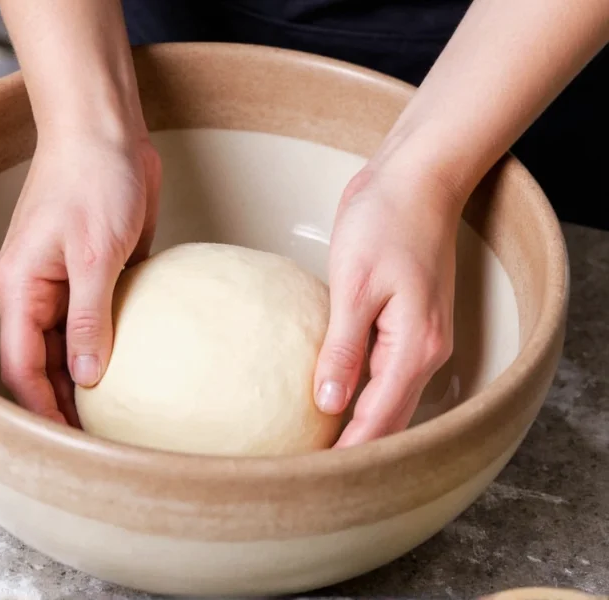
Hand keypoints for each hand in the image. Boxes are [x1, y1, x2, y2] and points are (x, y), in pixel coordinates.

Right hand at [0, 135, 160, 424]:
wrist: (108, 132)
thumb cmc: (92, 180)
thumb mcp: (93, 254)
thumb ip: (89, 318)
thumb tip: (88, 378)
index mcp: (21, 288)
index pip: (22, 365)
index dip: (42, 406)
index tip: (70, 441)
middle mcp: (38, 293)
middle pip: (45, 363)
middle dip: (65, 401)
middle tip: (100, 438)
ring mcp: (68, 285)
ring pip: (72, 346)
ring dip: (90, 378)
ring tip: (118, 415)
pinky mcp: (97, 275)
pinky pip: (99, 321)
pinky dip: (111, 345)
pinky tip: (135, 370)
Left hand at [313, 164, 460, 446]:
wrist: (414, 179)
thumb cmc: (387, 221)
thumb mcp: (356, 285)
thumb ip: (344, 348)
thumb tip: (330, 403)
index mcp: (415, 346)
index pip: (380, 418)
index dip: (350, 452)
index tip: (317, 477)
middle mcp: (424, 350)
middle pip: (388, 416)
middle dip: (354, 446)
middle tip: (310, 471)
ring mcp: (416, 337)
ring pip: (386, 396)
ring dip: (356, 422)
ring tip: (317, 443)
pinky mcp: (402, 322)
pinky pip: (381, 369)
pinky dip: (359, 390)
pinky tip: (332, 396)